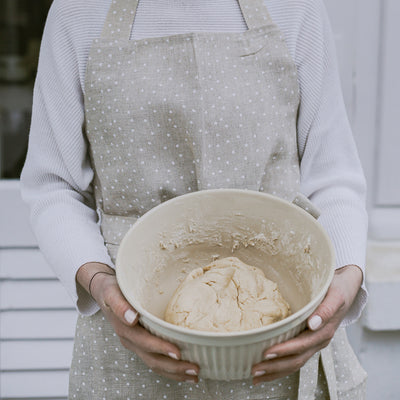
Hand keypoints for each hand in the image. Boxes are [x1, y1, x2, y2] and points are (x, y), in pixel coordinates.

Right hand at [76, 262, 199, 382]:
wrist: (104, 292)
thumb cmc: (112, 290)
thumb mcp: (112, 293)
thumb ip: (120, 306)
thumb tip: (132, 318)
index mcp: (125, 329)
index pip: (145, 342)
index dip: (161, 348)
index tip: (178, 353)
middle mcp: (130, 340)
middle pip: (152, 359)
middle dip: (174, 367)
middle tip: (195, 369)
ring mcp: (136, 344)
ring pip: (155, 364)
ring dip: (175, 372)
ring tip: (194, 375)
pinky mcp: (141, 344)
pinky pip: (155, 360)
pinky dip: (170, 368)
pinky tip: (183, 371)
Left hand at [251, 264, 362, 383]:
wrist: (346, 288)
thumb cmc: (337, 289)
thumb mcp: (335, 295)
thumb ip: (326, 309)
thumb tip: (313, 324)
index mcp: (325, 330)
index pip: (302, 344)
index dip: (285, 350)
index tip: (267, 353)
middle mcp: (319, 340)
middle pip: (297, 359)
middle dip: (275, 367)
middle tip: (254, 369)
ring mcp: (314, 344)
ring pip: (295, 363)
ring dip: (275, 371)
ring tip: (256, 376)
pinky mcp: (309, 343)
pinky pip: (296, 359)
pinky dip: (280, 368)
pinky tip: (267, 371)